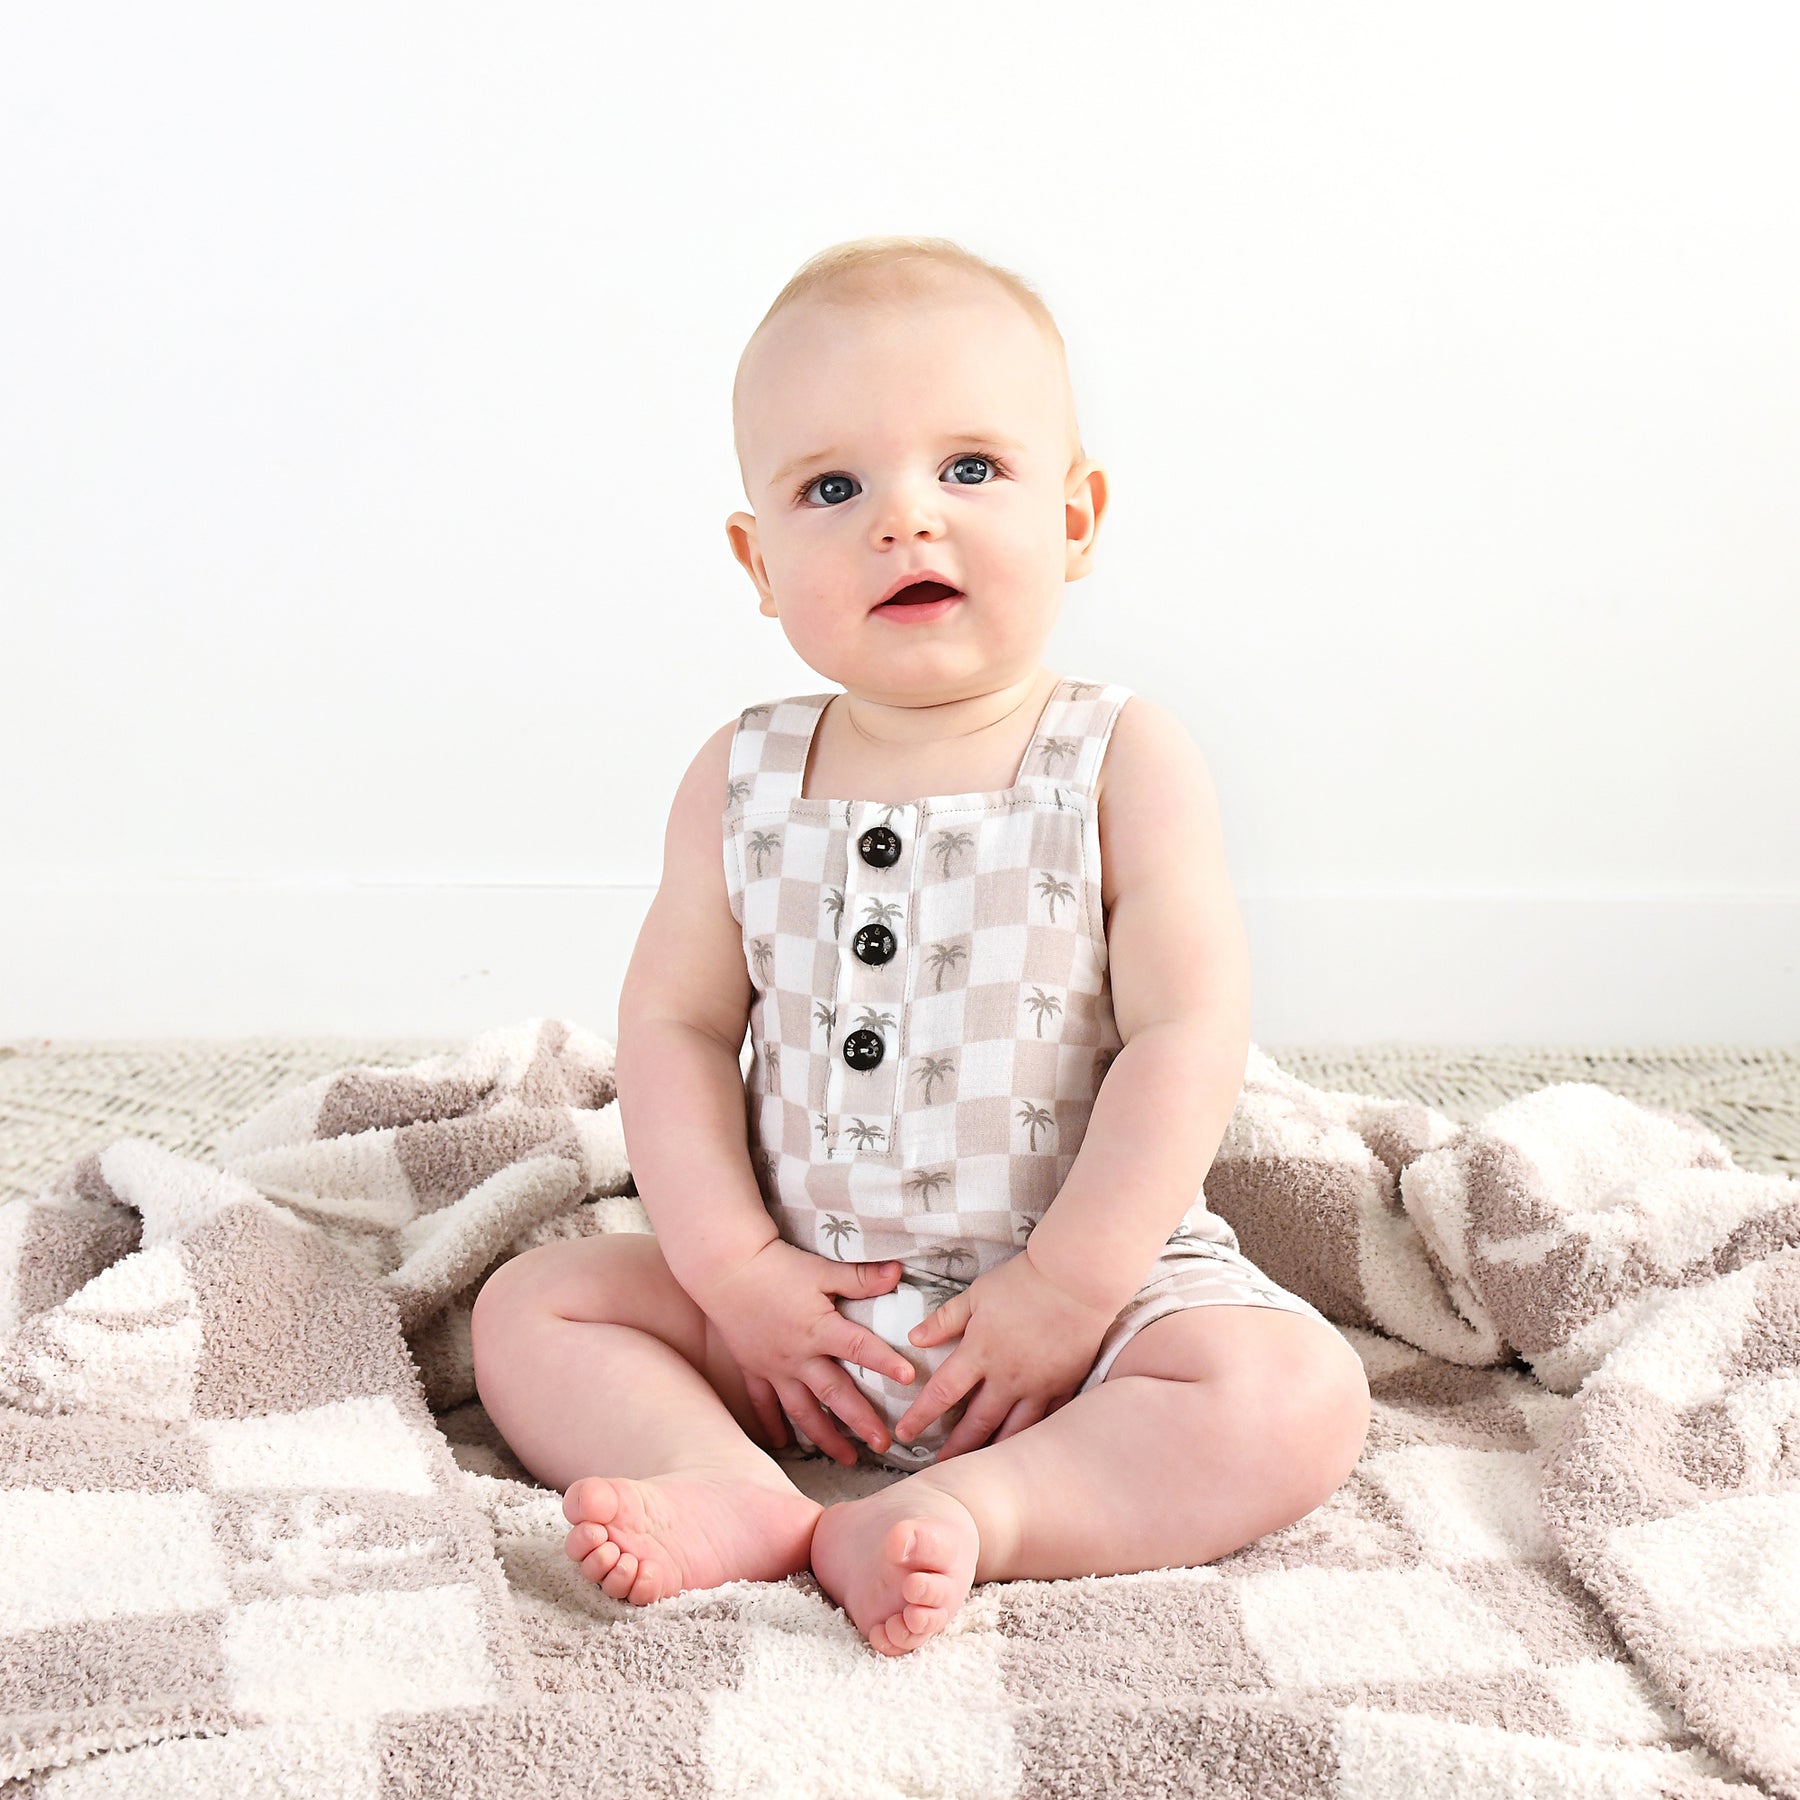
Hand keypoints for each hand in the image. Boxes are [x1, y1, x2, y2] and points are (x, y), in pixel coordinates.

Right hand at [695, 1239, 918, 1467]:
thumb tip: (897, 1272)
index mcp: (819, 1330)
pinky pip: (763, 1404)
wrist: (725, 1269)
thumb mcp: (821, 1269)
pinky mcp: (753, 1368)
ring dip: (825, 1437)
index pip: (861, 1349)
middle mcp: (798, 1356)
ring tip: (846, 1458)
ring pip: (801, 1410)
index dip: (886, 1363)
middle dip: (860, 1422)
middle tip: (883, 1444)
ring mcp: (774, 1367)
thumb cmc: (776, 1266)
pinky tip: (784, 1444)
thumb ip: (859, 1277)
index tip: (910, 1379)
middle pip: (834, 1395)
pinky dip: (772, 1425)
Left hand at [891, 1246, 1120, 1459]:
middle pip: (975, 1423)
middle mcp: (1007, 1377)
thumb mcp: (977, 1294)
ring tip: (979, 1469)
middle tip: (940, 1467)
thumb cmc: (1024, 1280)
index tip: (904, 1434)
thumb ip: (945, 1319)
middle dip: (955, 1448)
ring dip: (992, 1452)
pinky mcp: (1064, 1386)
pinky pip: (1045, 1422)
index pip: (942, 1393)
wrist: (1077, 1278)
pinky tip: (1022, 1449)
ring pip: (1011, 1432)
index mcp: (980, 1351)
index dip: (921, 1416)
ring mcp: (1038, 1386)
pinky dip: (1031, 1438)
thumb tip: (914, 1338)